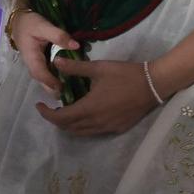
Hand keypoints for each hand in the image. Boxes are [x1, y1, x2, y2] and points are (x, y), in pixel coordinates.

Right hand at [9, 9, 78, 94]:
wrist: (20, 20)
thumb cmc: (30, 23)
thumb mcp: (44, 26)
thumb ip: (59, 35)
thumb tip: (75, 46)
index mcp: (30, 56)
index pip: (39, 72)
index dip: (49, 80)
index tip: (61, 87)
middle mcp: (32, 63)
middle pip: (41, 80)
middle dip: (52, 89)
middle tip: (67, 96)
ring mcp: (36, 63)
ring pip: (44, 78)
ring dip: (54, 86)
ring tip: (69, 92)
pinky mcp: (40, 61)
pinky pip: (47, 72)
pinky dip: (55, 78)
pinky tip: (67, 81)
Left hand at [34, 58, 156, 135]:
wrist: (154, 84)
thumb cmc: (125, 74)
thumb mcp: (99, 68)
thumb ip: (75, 67)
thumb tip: (55, 61)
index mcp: (88, 108)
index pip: (60, 118)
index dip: (46, 114)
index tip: (39, 105)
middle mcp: (95, 123)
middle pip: (68, 128)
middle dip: (56, 120)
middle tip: (53, 108)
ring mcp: (107, 128)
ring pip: (81, 132)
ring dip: (70, 125)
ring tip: (68, 112)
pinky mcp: (118, 128)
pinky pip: (95, 132)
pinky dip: (85, 127)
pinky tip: (88, 115)